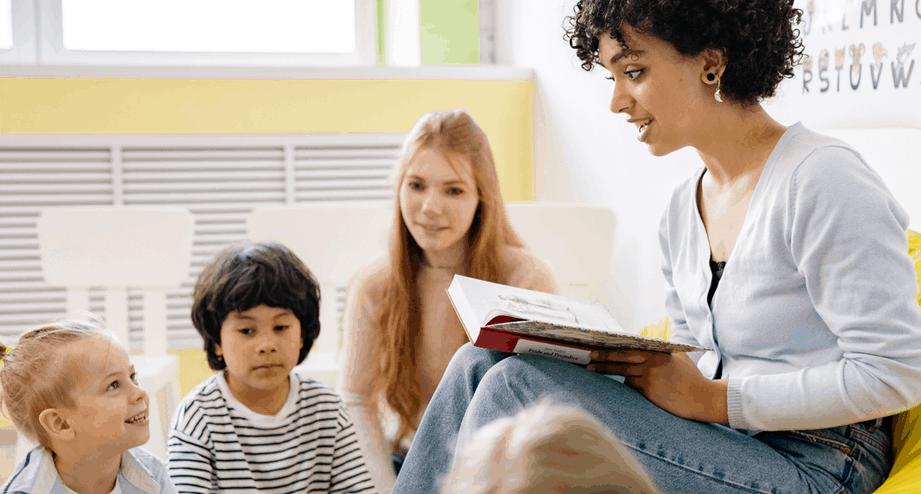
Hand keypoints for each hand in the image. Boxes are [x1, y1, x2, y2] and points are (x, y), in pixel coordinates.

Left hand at [587, 349, 728, 423]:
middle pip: (622, 357)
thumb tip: (646, 344)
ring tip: (591, 369)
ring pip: (623, 372)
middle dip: (603, 357)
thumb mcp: (679, 358)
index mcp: (658, 351)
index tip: (599, 344)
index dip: (614, 345)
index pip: (631, 346)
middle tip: (589, 356)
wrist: (702, 399)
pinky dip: (628, 385)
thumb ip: (663, 351)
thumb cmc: (692, 378)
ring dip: (606, 370)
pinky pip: (631, 386)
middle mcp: (652, 361)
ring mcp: (650, 376)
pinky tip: (624, 385)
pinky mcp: (649, 391)